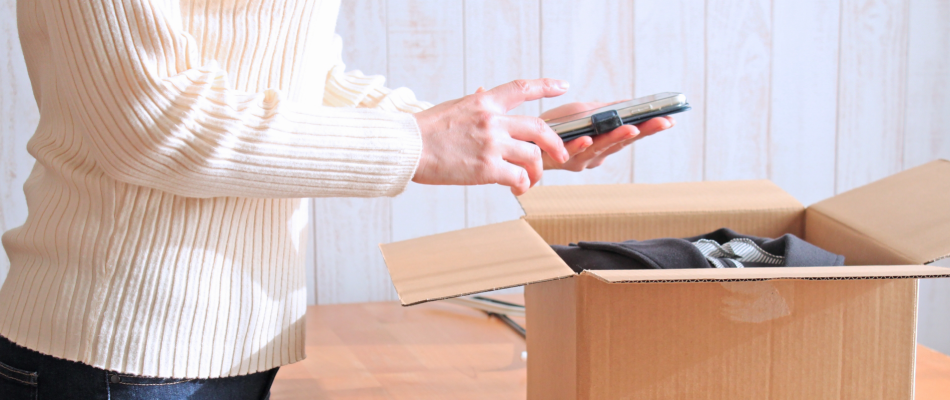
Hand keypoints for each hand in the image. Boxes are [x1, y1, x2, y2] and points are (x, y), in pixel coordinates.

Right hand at [412, 79, 570, 194]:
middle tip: (561, 155)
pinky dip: (522, 184)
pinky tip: (516, 188)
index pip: (521, 88)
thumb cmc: (425, 130)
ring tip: (530, 181)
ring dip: (537, 172)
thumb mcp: (453, 106)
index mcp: (483, 102)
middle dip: (555, 144)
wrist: (407, 147)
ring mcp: (491, 144)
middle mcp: (492, 120)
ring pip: (532, 156)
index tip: (563, 86)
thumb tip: (482, 90)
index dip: (545, 85)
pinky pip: (518, 176)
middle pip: (539, 128)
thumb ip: (474, 102)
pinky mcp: (486, 168)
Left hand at [539, 102, 674, 170]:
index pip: (633, 134)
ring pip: (601, 148)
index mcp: (606, 142)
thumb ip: (606, 110)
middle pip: (622, 142)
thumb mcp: (585, 111)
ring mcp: (581, 159)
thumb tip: (631, 103)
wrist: (526, 137)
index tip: (670, 119)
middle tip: (662, 122)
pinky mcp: (560, 158)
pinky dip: (581, 146)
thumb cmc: (557, 125)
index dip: (650, 128)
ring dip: (616, 138)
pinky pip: (572, 152)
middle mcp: (597, 154)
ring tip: (632, 128)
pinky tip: (588, 138)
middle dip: (643, 132)